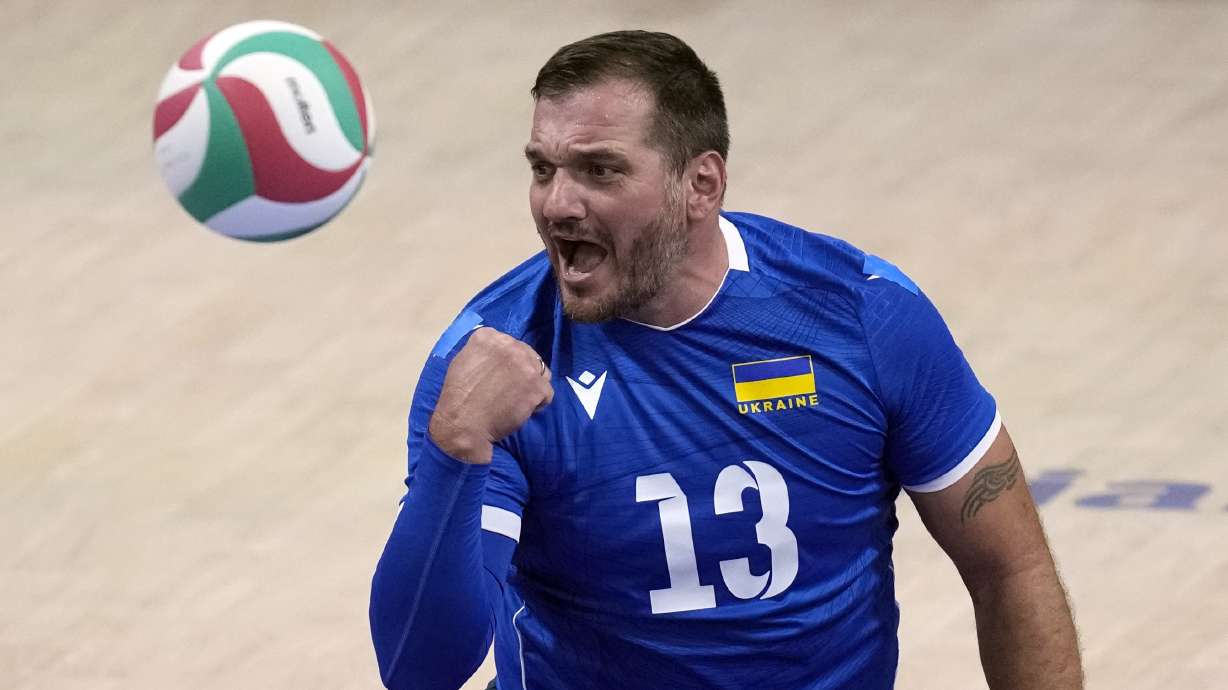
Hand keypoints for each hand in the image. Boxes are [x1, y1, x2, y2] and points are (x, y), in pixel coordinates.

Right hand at [428, 327, 553, 463]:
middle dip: (522, 371)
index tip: (500, 375)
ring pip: (541, 372)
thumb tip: (496, 354)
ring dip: (532, 384)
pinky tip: (522, 409)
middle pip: (528, 355)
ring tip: (517, 399)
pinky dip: (537, 403)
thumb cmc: (457, 396)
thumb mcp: (463, 361)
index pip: (509, 344)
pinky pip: (547, 393)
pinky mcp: (537, 386)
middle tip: (509, 389)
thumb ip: (483, 352)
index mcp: (489, 337)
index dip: (508, 362)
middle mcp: (510, 345)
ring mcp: (526, 365)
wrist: (462, 422)